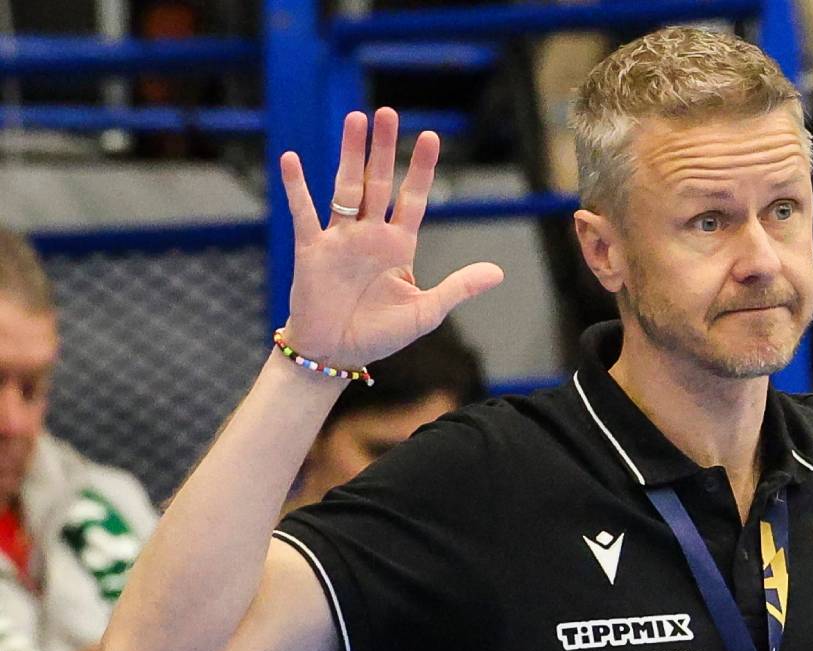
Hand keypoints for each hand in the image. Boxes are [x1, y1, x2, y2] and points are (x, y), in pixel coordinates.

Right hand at [278, 107, 504, 367]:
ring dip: (349, 154)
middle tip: (388, 113)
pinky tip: (291, 159)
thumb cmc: (380, 335)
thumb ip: (459, 287)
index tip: (430, 136)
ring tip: (354, 119)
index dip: (421, 169)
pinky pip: (304, 213)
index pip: (413, 198)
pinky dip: (296, 188)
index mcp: (399, 246)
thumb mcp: (426, 312)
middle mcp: (370, 235)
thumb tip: (499, 272)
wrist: (336, 354)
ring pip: (346, 187)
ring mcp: (340, 239)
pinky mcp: (311, 250)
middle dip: (384, 149)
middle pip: (379, 182)